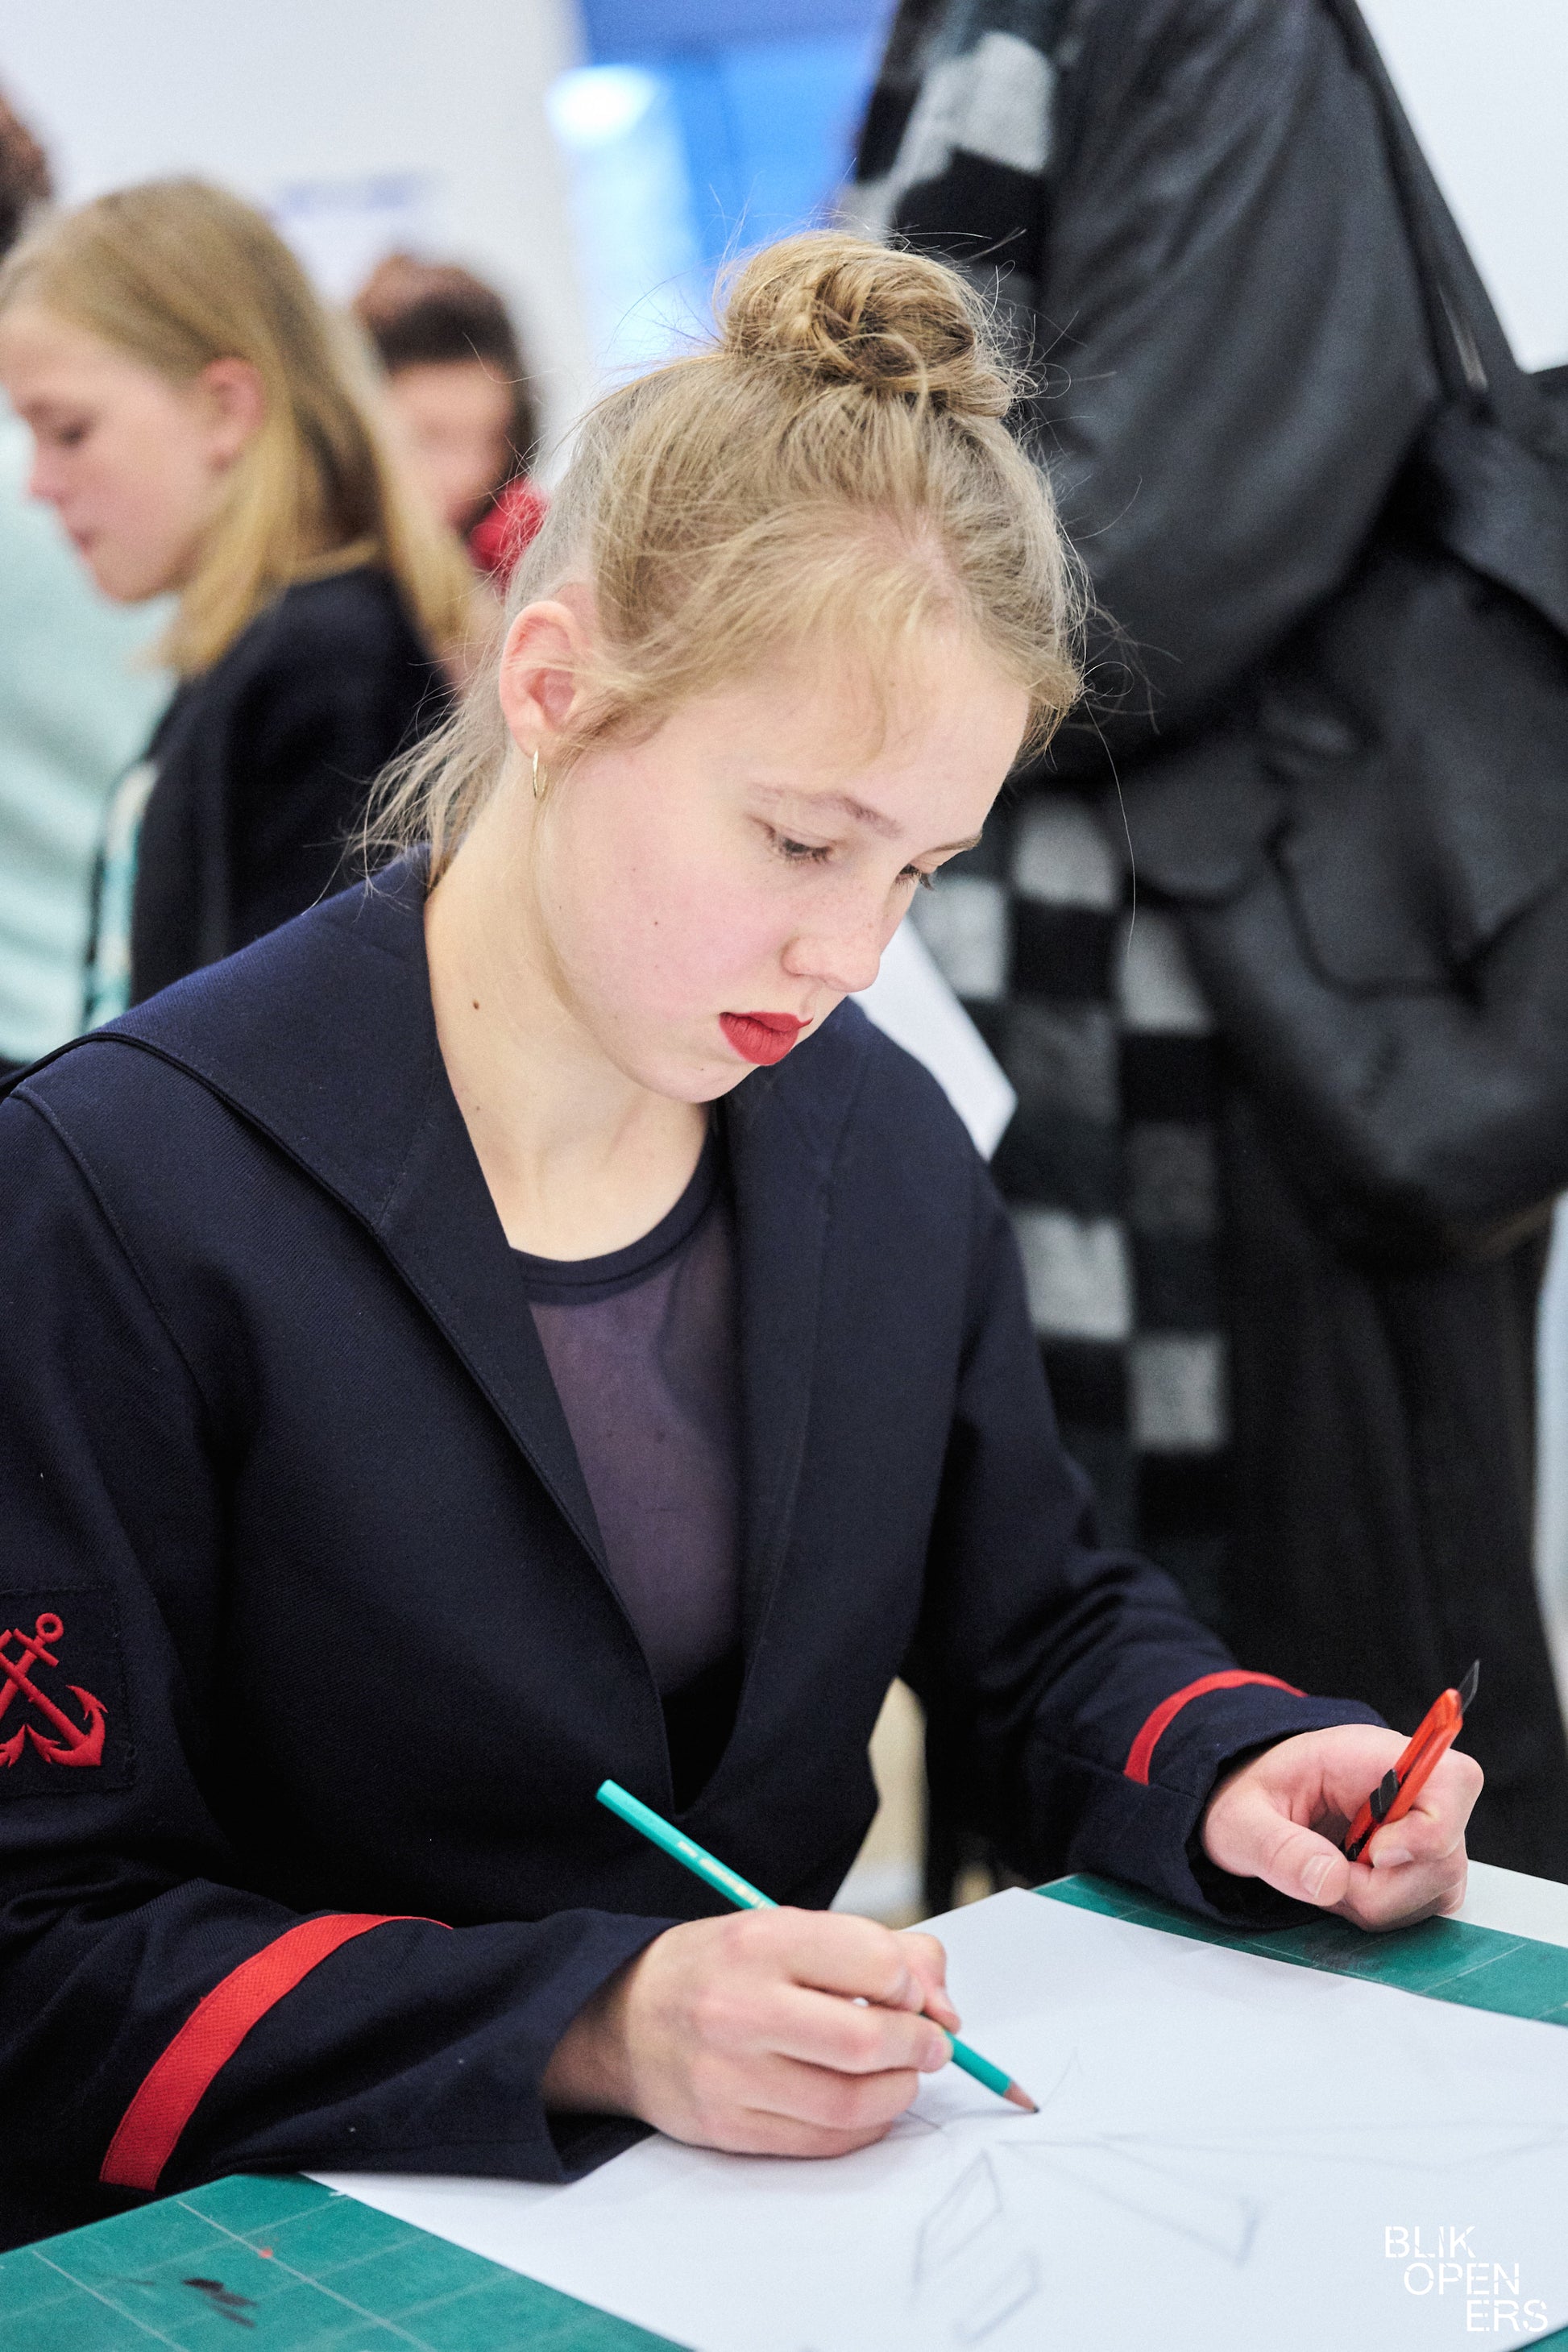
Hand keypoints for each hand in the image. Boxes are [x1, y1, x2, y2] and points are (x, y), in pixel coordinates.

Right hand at [541, 1908, 958, 2155]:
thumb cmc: (720, 1968)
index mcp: (761, 1941)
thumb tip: (941, 2006)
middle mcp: (741, 2007)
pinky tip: (868, 2106)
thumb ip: (878, 1950)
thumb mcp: (786, 1928)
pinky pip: (823, 2142)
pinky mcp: (728, 2128)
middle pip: (867, 2042)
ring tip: (902, 2075)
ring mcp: (731, 2075)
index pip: (873, 1963)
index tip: (915, 1994)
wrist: (622, 2018)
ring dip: (899, 2092)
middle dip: (920, 2047)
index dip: (913, 1984)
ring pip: (851, 2103)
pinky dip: (865, 2128)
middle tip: (931, 2045)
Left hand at [1201, 1724, 1482, 1929]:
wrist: (1254, 1809)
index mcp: (1372, 1756)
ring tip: (1329, 1873)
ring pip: (1438, 1891)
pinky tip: (1347, 1887)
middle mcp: (1414, 1791)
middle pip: (1446, 1856)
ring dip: (1377, 1901)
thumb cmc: (1250, 1800)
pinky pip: (1427, 1908)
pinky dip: (1383, 1912)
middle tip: (1324, 1870)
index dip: (1430, 1829)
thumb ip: (1279, 1848)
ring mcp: (1426, 1831)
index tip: (1375, 1853)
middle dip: (1381, 1886)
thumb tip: (1331, 1882)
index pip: (1454, 1781)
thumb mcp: (1240, 1820)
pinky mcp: (1425, 1867)